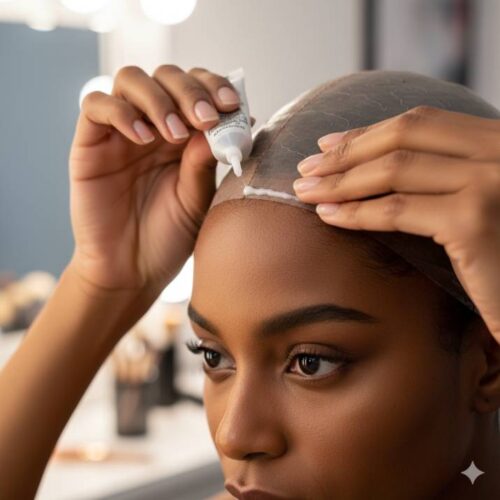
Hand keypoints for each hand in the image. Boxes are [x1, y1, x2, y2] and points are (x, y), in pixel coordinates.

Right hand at [69, 65, 251, 293]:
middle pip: (167, 75)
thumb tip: (232, 120)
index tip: (231, 105)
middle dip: (190, 91)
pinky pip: (96, 106)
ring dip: (159, 99)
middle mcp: (153, 126)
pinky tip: (142, 139)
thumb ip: (205, 160)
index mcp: (184, 136)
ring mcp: (120, 132)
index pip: (197, 89)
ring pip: (131, 80)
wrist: (133, 270)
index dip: (214, 87)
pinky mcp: (90, 144)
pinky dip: (121, 112)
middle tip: (205, 118)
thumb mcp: (197, 198)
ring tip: (174, 134)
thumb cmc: (169, 236)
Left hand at [292, 105, 499, 343]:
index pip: (424, 122)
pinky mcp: (476, 221)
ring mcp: (491, 181)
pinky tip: (329, 216)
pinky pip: (397, 210)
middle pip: (404, 135)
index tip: (329, 143)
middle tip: (308, 166)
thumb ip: (451, 176)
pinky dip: (356, 212)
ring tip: (306, 190)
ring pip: (395, 169)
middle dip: (346, 151)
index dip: (369, 131)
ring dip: (341, 179)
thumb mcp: (485, 199)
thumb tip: (388, 166)